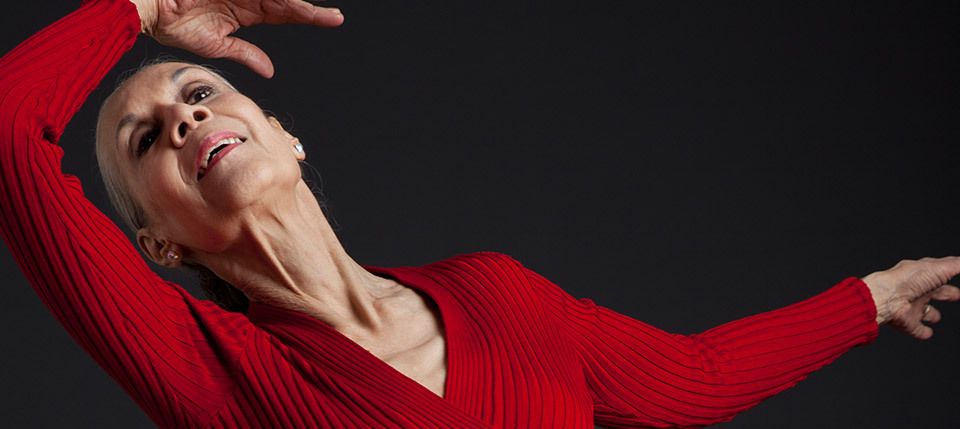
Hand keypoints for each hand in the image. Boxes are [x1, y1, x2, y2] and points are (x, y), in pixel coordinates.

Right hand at [130, 0, 343, 77]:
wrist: (147, 8)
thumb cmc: (173, 23)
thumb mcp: (217, 45)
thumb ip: (246, 54)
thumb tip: (270, 71)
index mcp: (247, 10)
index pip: (286, 13)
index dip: (311, 16)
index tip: (335, 20)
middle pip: (287, 1)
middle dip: (312, 10)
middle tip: (337, 17)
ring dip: (295, 3)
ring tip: (319, 13)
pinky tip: (290, 2)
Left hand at [862, 257, 959, 338]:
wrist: (888, 297)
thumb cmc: (909, 279)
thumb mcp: (940, 268)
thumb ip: (957, 265)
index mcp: (924, 276)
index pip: (940, 274)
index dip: (950, 273)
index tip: (957, 272)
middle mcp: (917, 290)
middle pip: (935, 293)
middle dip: (946, 294)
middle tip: (955, 296)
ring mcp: (912, 307)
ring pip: (924, 311)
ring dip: (931, 314)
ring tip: (936, 317)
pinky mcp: (908, 322)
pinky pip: (917, 329)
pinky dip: (923, 332)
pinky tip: (927, 333)